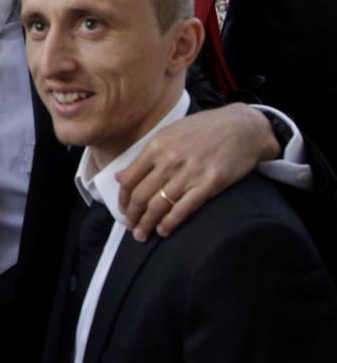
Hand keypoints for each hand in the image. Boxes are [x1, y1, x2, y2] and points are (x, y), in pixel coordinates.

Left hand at [116, 103, 277, 241]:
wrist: (242, 127)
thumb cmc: (204, 129)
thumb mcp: (170, 133)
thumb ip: (146, 155)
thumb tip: (121, 177)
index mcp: (157, 146)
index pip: (129, 179)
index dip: (123, 199)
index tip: (123, 209)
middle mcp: (170, 160)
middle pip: (141, 195)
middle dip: (133, 215)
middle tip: (131, 227)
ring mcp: (190, 173)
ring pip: (160, 204)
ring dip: (148, 223)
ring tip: (142, 235)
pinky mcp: (210, 184)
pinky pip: (184, 208)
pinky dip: (170, 222)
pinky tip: (163, 231)